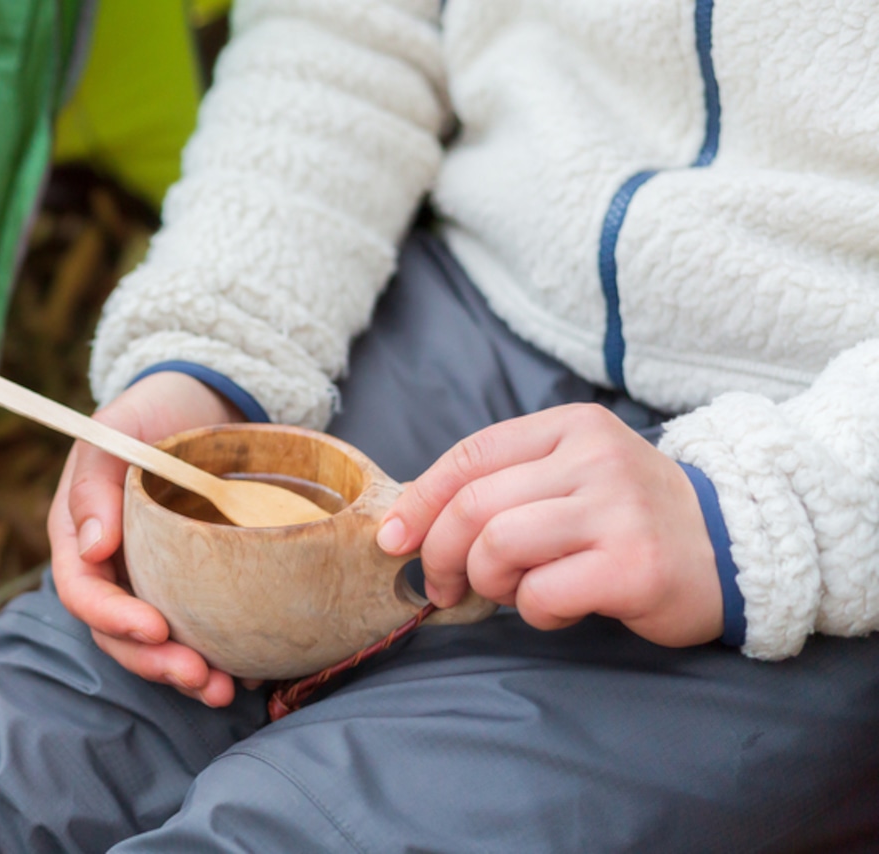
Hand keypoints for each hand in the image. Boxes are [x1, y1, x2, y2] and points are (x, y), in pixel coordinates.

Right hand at [48, 371, 244, 705]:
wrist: (203, 404)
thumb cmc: (153, 412)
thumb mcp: (117, 429)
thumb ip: (94, 482)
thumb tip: (94, 547)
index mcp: (84, 538)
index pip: (84, 592)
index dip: (114, 619)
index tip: (156, 630)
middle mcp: (116, 570)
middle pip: (120, 635)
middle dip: (155, 663)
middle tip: (200, 677)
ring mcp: (155, 583)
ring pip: (158, 645)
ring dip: (187, 674)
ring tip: (225, 691)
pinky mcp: (195, 587)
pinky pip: (201, 631)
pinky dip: (223, 657)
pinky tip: (253, 673)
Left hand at [375, 404, 723, 647]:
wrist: (736, 548)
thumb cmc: (632, 518)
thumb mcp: (574, 475)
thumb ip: (506, 485)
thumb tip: (414, 519)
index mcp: (572, 427)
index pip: (471, 456)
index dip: (420, 501)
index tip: (394, 538)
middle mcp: (594, 459)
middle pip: (474, 505)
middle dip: (439, 553)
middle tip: (442, 585)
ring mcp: (617, 510)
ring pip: (498, 546)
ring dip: (488, 582)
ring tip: (512, 592)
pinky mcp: (632, 566)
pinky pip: (541, 594)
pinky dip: (533, 612)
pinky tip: (558, 608)